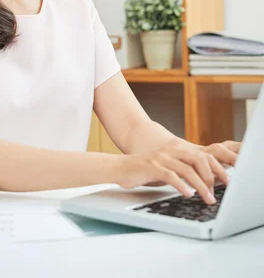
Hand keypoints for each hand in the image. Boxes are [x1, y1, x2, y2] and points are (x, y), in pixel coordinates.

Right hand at [117, 139, 239, 204]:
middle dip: (212, 176)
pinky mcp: (152, 166)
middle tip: (218, 192)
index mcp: (177, 149)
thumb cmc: (145, 170)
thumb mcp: (167, 167)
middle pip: (199, 159)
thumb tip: (204, 184)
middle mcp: (171, 150)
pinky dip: (182, 185)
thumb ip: (183, 171)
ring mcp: (161, 157)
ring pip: (187, 169)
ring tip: (207, 198)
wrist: (120, 167)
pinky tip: (188, 194)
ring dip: (200, 186)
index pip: (202, 155)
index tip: (227, 182)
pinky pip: (171, 175)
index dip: (216, 168)